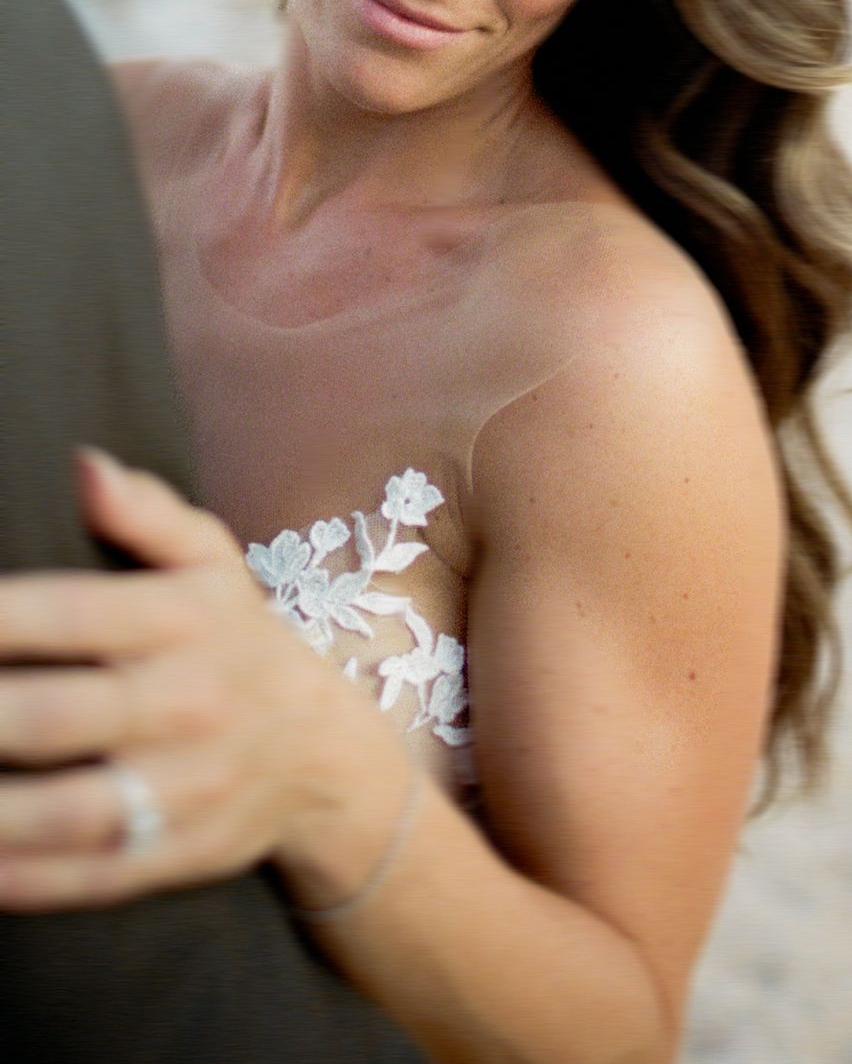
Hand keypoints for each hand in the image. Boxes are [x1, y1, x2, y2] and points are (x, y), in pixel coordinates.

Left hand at [0, 448, 388, 910]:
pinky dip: (27, 882)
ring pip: (72, 811)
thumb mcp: (214, 563)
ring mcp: (187, 788)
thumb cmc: (237, 641)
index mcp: (185, 621)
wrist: (324, 754)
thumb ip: (149, 514)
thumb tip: (83, 467)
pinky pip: (97, 877)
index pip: (74, 612)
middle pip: (57, 716)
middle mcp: (186, 704)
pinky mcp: (182, 853)